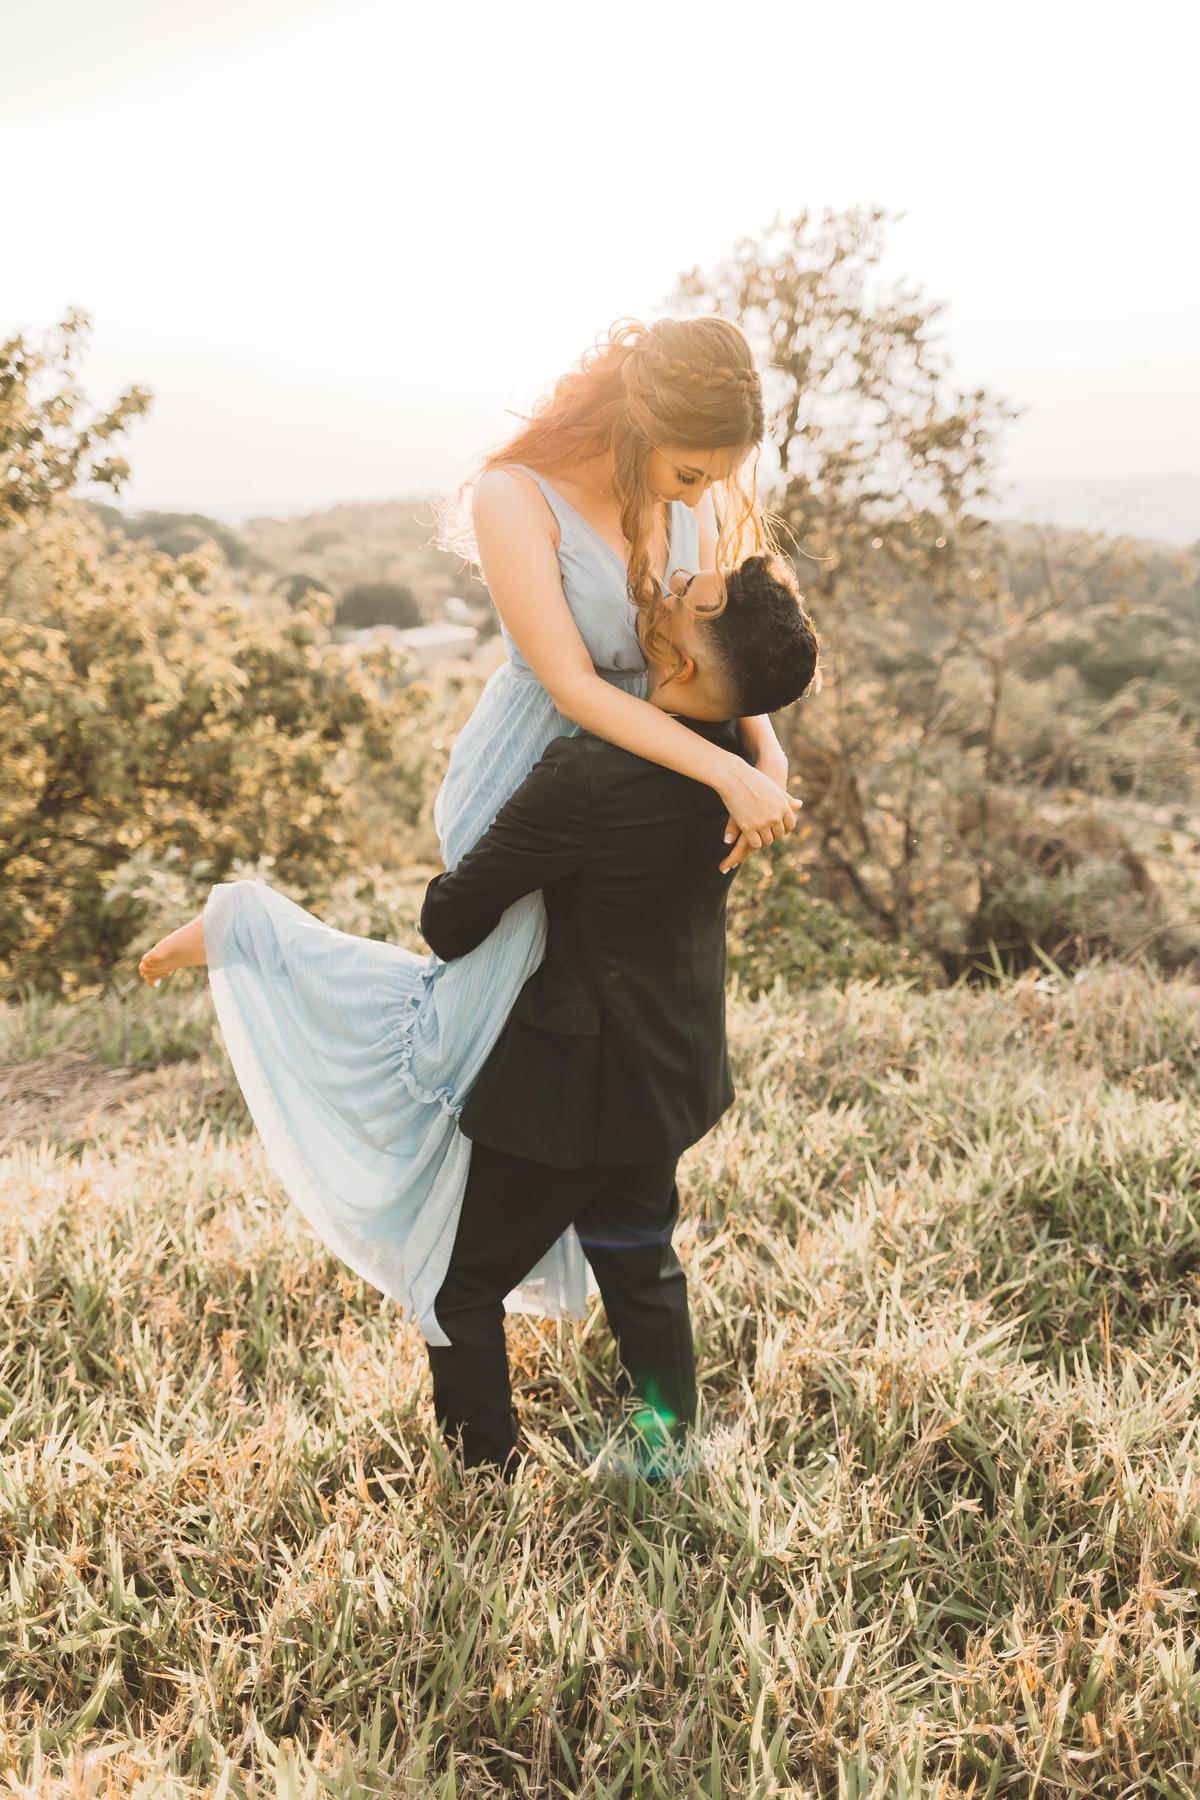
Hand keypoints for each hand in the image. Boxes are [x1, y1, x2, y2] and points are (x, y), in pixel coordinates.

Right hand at [716, 758, 796, 873]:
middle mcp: (775, 816)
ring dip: (764, 841)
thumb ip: (786, 799)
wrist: (734, 777)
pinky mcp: (748, 827)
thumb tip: (800, 805)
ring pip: (767, 841)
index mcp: (783, 806)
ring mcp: (762, 823)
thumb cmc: (754, 780)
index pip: (790, 825)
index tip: (777, 829)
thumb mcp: (774, 788)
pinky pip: (755, 843)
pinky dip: (754, 843)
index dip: (784, 829)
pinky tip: (751, 838)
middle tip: (766, 835)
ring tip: (759, 839)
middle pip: (779, 834)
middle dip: (773, 836)